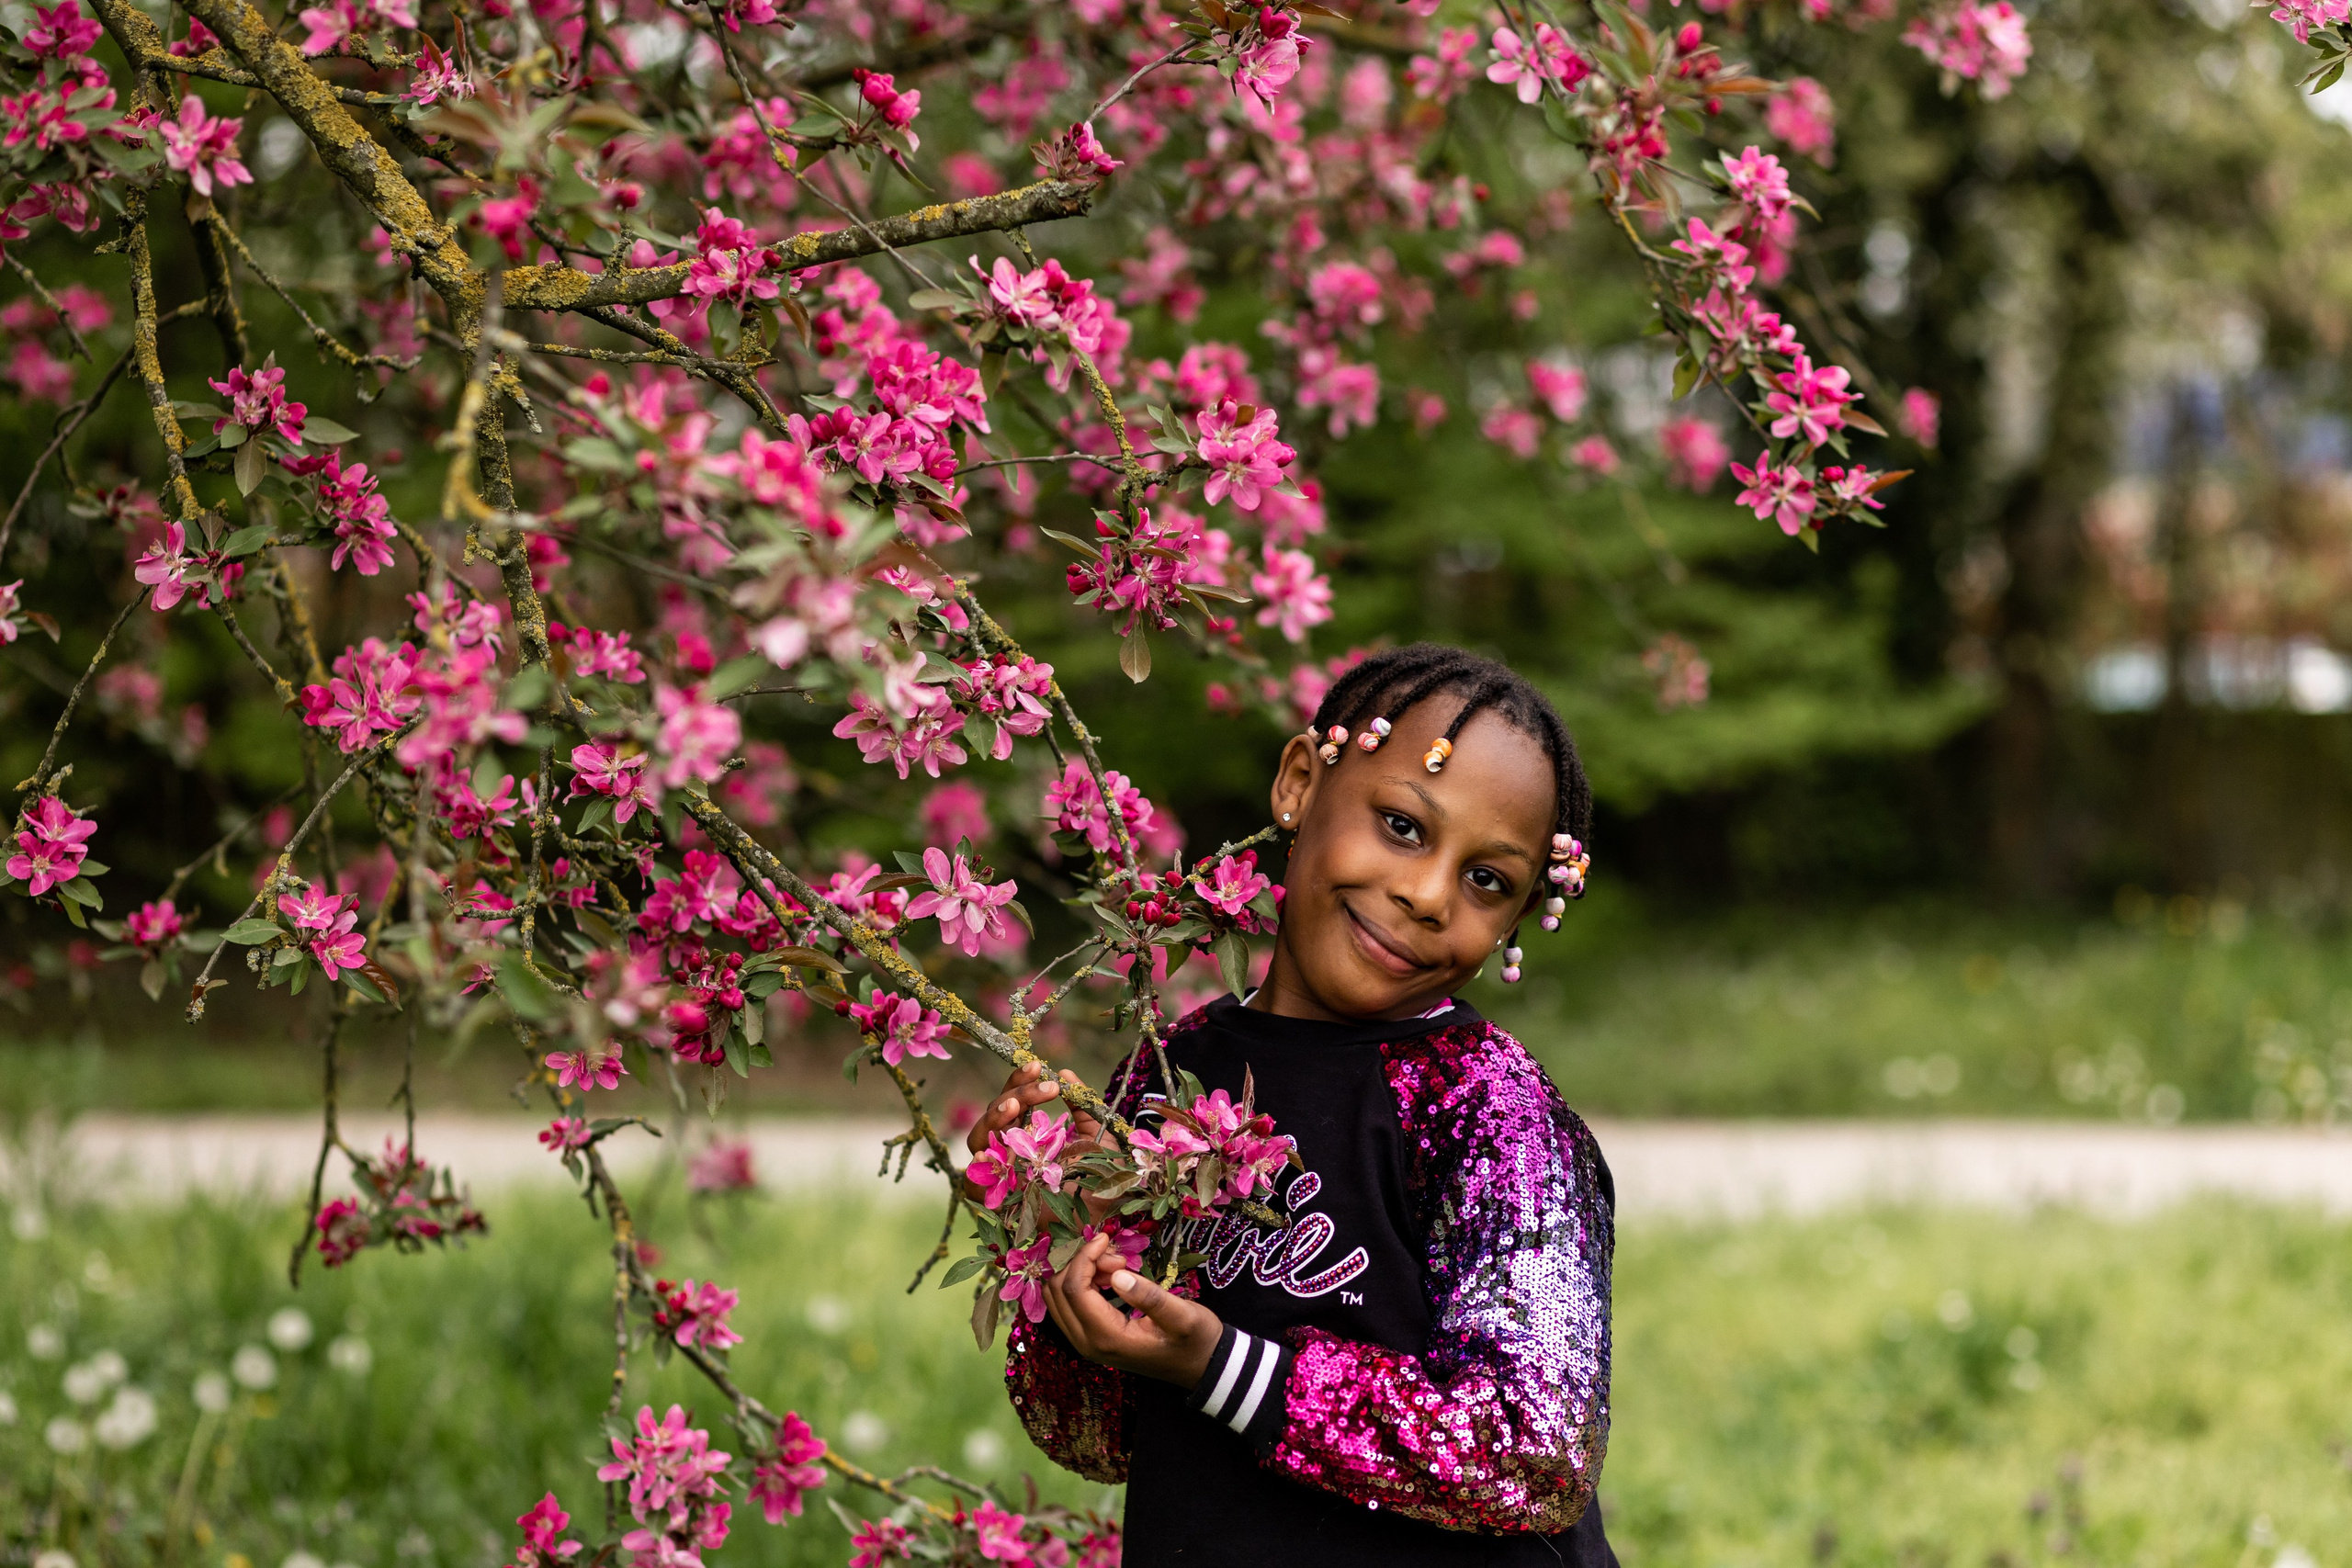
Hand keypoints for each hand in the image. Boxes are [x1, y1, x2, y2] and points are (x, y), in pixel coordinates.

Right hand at [964, 1064, 1112, 1216]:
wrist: (1106, 1219)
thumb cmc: (1102, 1180)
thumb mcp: (1098, 1138)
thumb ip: (1082, 1108)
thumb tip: (1065, 1073)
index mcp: (1029, 1131)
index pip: (1015, 1099)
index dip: (1021, 1081)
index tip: (1038, 1066)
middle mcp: (1010, 1149)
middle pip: (995, 1114)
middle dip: (1014, 1095)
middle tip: (1041, 1087)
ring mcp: (1000, 1174)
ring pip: (978, 1140)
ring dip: (992, 1120)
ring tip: (1013, 1108)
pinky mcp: (996, 1202)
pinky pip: (973, 1183)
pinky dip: (976, 1168)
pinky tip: (988, 1153)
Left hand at [1042, 1231, 1222, 1388]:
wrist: (1202, 1367)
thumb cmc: (1196, 1340)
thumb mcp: (1183, 1317)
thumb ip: (1150, 1298)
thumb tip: (1117, 1275)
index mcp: (1107, 1338)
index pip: (1074, 1289)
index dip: (1085, 1257)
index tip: (1107, 1238)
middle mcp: (1088, 1343)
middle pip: (1057, 1292)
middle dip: (1082, 1264)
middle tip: (1119, 1256)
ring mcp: (1086, 1343)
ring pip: (1057, 1298)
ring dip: (1080, 1273)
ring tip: (1117, 1266)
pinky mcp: (1090, 1338)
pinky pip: (1069, 1305)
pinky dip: (1082, 1283)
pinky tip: (1111, 1277)